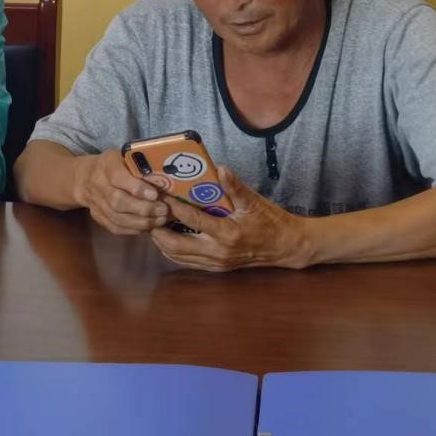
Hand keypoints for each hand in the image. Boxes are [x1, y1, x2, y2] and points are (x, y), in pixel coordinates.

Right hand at [72, 149, 168, 235]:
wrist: (85, 177)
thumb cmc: (115, 164)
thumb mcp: (126, 156)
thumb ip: (141, 165)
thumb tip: (168, 178)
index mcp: (107, 165)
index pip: (119, 177)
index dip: (137, 188)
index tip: (155, 194)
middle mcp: (98, 185)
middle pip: (118, 201)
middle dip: (143, 208)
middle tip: (163, 210)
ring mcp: (96, 203)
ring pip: (117, 217)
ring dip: (141, 222)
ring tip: (160, 220)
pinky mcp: (98, 217)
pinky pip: (115, 227)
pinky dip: (133, 230)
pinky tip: (147, 228)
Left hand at [150, 165, 312, 270]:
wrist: (287, 246)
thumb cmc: (271, 221)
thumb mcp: (254, 201)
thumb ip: (235, 187)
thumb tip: (220, 168)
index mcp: (227, 233)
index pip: (192, 220)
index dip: (173, 208)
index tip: (160, 196)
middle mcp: (218, 252)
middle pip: (177, 246)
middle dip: (159, 232)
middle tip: (148, 215)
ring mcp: (217, 262)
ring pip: (180, 257)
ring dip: (163, 243)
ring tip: (152, 226)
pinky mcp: (218, 267)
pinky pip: (189, 262)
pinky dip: (174, 252)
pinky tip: (167, 239)